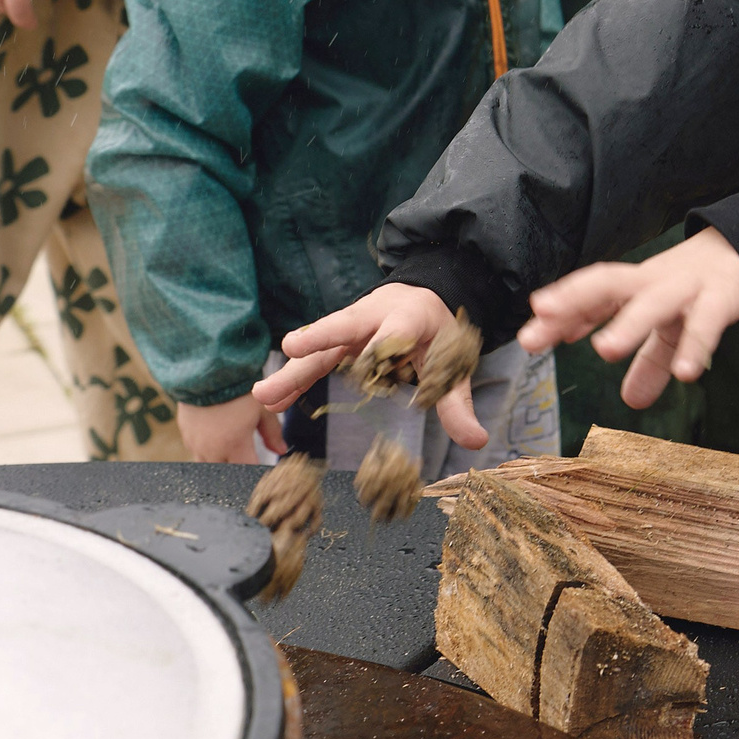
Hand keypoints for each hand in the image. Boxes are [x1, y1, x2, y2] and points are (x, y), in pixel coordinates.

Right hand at [178, 394, 287, 463]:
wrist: (206, 368)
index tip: (262, 465)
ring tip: (230, 445)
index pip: (248, 471)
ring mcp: (195, 444)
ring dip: (221, 460)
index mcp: (234, 445)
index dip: (257, 470)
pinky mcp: (185, 434)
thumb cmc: (238, 387)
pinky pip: (196, 452)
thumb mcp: (262, 409)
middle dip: (238, 467)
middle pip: (227, 472)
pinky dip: (207, 449)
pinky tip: (215, 435)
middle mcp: (212, 450)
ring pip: (209, 465)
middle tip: (247, 454)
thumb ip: (272, 433)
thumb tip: (281, 450)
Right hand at [268, 283, 487, 449]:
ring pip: (319, 347)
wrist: (420, 296)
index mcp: (406, 318)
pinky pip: (314, 359)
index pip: (392, 333)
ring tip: (263, 394)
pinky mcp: (337, 339)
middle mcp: (372, 317)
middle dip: (317, 339)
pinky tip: (271, 401)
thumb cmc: (436, 331)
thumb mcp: (453, 362)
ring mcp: (350, 327)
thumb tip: (475, 442)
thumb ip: (458, 401)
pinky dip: (294, 379)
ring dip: (292, 370)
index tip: (366, 365)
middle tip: (290, 348)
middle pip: (342, 328)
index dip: (381, 345)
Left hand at [516, 228, 738, 411]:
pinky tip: (685, 374)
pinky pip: (707, 322)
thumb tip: (631, 402)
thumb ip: (649, 362)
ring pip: (652, 300)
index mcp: (636, 286)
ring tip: (602, 350)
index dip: (561, 312)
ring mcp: (688, 287)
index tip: (531, 336)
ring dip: (627, 323)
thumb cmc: (699, 290)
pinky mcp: (722, 297)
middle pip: (608, 283)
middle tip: (541, 326)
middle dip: (573, 302)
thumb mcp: (671, 328)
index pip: (591, 294)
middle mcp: (654, 281)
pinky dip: (695, 345)